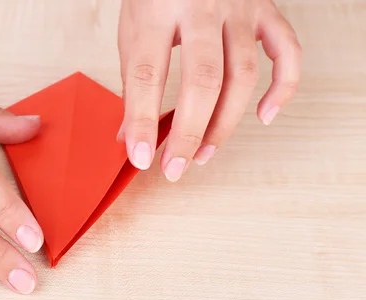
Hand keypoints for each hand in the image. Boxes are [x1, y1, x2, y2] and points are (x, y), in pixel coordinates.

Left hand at [117, 0, 301, 179]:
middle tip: (175, 168)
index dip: (142, 121)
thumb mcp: (132, 30)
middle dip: (189, 134)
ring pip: (243, 76)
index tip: (140, 157)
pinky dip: (282, 89)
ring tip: (203, 154)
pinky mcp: (266, 11)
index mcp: (158, 10)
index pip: (147, 75)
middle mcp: (201, 7)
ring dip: (225, 124)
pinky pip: (287, 53)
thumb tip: (129, 137)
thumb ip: (133, 81)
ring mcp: (239, 8)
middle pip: (203, 81)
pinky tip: (263, 116)